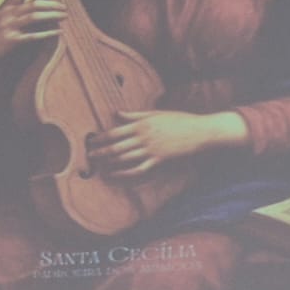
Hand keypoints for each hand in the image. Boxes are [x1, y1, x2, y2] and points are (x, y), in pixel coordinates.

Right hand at [0, 0, 67, 78]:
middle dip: (52, 4)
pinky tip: (58, 32)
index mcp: (4, 8)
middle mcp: (6, 15)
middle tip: (64, 7)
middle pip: (33, 4)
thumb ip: (12, 15)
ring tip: (64, 16)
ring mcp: (8, 28)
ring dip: (52, 15)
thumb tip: (32, 9)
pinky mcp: (11, 42)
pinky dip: (48, 33)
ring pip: (35, 17)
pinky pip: (33, 36)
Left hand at [87, 110, 248, 177]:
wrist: (200, 132)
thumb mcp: (156, 114)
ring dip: (109, 162)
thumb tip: (117, 114)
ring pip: (124, 158)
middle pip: (116, 146)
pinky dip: (124, 173)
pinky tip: (115, 175)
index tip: (91, 141)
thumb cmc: (179, 121)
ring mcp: (151, 150)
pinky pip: (138, 169)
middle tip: (89, 156)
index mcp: (141, 124)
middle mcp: (143, 137)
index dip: (101, 138)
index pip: (115, 132)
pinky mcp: (159, 161)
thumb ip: (135, 116)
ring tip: (98, 166)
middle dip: (100, 151)